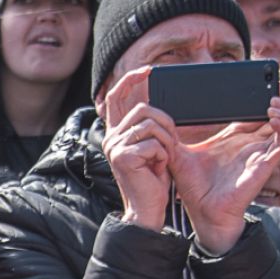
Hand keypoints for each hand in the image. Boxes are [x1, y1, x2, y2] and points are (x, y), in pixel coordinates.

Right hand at [100, 66, 175, 230]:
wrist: (147, 208)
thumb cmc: (152, 179)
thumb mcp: (151, 147)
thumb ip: (148, 126)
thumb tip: (153, 103)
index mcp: (115, 133)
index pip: (116, 96)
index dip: (131, 79)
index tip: (148, 70)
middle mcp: (110, 137)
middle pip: (143, 108)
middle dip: (165, 123)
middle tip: (169, 144)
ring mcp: (114, 146)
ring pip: (151, 125)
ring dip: (166, 142)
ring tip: (161, 159)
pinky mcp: (123, 156)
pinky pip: (154, 142)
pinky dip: (163, 155)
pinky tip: (156, 168)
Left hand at [171, 92, 279, 255]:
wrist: (201, 211)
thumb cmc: (193, 185)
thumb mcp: (179, 153)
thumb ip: (171, 135)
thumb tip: (157, 117)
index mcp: (233, 137)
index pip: (251, 111)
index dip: (258, 95)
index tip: (261, 78)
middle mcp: (249, 143)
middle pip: (273, 114)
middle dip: (278, 96)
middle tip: (278, 80)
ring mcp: (259, 152)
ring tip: (274, 99)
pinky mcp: (265, 162)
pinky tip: (272, 115)